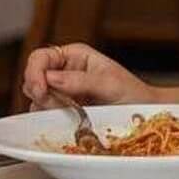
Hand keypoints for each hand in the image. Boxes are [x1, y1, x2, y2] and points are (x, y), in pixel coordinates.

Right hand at [21, 42, 152, 108]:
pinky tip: (71, 121)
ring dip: (47, 109)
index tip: (42, 90)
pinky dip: (51, 121)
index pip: (40, 57)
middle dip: (41, 94)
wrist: (145, 115)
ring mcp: (62, 94)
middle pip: (32, 79)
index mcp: (74, 56)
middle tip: (61, 106)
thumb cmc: (133, 94)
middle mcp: (64, 72)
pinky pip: (44, 116)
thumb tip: (51, 78)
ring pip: (35, 100)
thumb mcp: (110, 83)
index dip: (34, 72)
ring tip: (74, 113)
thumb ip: (80, 80)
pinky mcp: (62, 112)